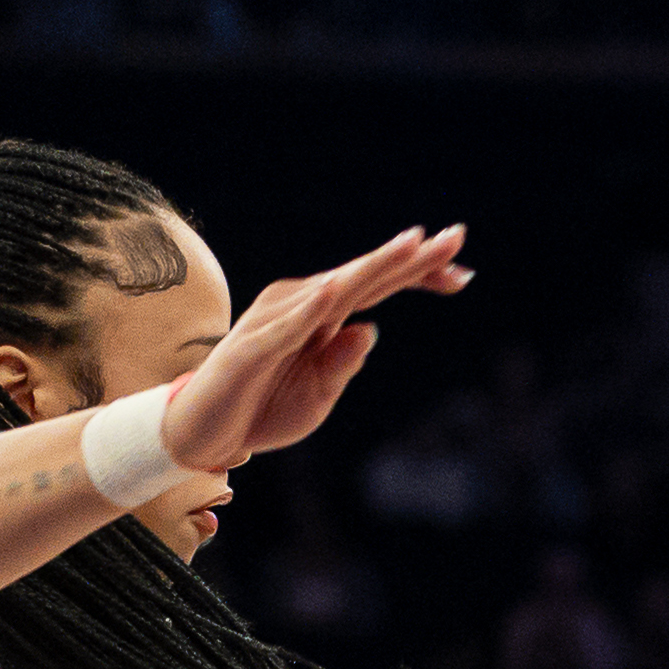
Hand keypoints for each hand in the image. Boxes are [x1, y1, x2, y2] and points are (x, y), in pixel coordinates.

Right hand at [164, 225, 467, 477]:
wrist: (204, 433)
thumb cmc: (262, 409)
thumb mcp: (318, 395)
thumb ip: (344, 362)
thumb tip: (371, 329)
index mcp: (323, 316)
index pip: (377, 287)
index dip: (418, 275)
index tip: (464, 272)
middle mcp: (300, 307)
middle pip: (364, 276)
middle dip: (411, 257)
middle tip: (456, 236)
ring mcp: (274, 322)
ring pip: (332, 290)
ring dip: (372, 268)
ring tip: (410, 247)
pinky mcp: (250, 348)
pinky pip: (284, 328)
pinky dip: (310, 311)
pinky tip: (336, 293)